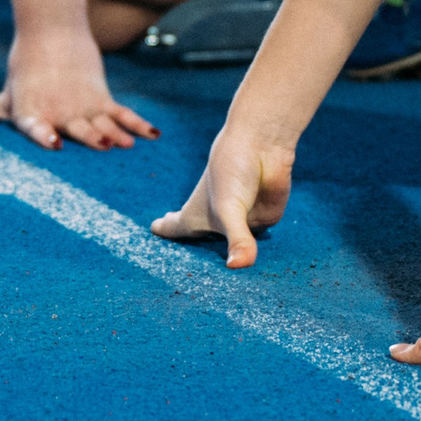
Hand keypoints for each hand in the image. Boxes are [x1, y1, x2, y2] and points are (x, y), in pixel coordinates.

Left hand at [0, 20, 159, 151]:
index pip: (36, 127)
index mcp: (33, 114)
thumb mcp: (4, 96)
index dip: (43, 135)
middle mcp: (59, 111)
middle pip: (77, 128)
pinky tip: (153, 136)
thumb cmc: (24, 72)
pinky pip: (121, 114)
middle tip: (101, 145)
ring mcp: (83, 105)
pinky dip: (137, 124)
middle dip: (90, 136)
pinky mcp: (101, 98)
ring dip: (116, 134)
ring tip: (127, 145)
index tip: (53, 143)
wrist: (52, 33)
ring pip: (102, 122)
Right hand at [151, 126, 293, 266]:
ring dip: (231, 257)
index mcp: (197, 214)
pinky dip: (257, 249)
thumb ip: (237, 240)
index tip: (154, 228)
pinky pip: (260, 241)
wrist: (263, 143)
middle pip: (203, 243)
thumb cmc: (233, 171)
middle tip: (185, 265)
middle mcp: (218, 219)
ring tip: (223, 277)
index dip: (166, 230)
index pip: (177, 227)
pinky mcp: (266, 217)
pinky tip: (254, 259)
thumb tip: (239, 266)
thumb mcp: (228, 209)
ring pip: (236, 248)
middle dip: (198, 254)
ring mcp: (242, 220)